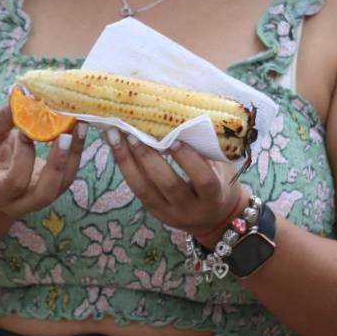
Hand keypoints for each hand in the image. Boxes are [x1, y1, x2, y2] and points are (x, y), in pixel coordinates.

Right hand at [0, 104, 86, 219]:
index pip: (14, 181)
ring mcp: (42, 199)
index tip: (26, 130)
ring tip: (80, 125)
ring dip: (74, 154)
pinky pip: (71, 173)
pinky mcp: (57, 188)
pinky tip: (80, 129)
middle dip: (57, 163)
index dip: (23, 156)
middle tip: (65, 135)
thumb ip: (0, 120)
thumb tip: (19, 94)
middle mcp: (21, 202)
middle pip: (44, 193)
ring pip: (63, 184)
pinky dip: (77, 151)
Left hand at [107, 129, 244, 239]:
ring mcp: (169, 214)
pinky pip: (137, 190)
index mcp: (214, 197)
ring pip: (145, 190)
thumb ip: (206, 150)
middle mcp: (190, 209)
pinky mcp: (154, 212)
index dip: (188, 160)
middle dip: (149, 158)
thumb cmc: (220, 183)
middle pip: (169, 185)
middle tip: (134, 133)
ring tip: (115, 137)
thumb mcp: (221, 168)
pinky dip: (125, 167)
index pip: (203, 180)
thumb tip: (182, 116)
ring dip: (128, 161)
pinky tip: (116, 147)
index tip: (174, 139)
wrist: (215, 219)